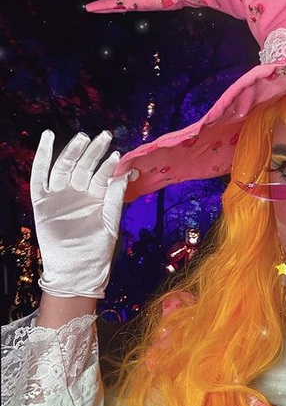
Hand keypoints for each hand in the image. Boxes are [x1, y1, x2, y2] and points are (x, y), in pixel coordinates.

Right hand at [30, 130, 134, 298]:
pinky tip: (48, 139)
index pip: (103, 175)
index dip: (109, 165)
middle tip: (103, 135)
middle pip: (85, 165)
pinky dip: (42, 157)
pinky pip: (40, 175)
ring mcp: (60, 195)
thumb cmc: (97, 250)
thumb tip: (125, 173)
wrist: (77, 270)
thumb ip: (116, 198)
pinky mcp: (43, 201)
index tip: (117, 154)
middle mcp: (78, 193)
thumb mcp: (111, 223)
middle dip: (94, 151)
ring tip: (83, 137)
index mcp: (97, 197)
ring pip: (65, 166)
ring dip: (73, 151)